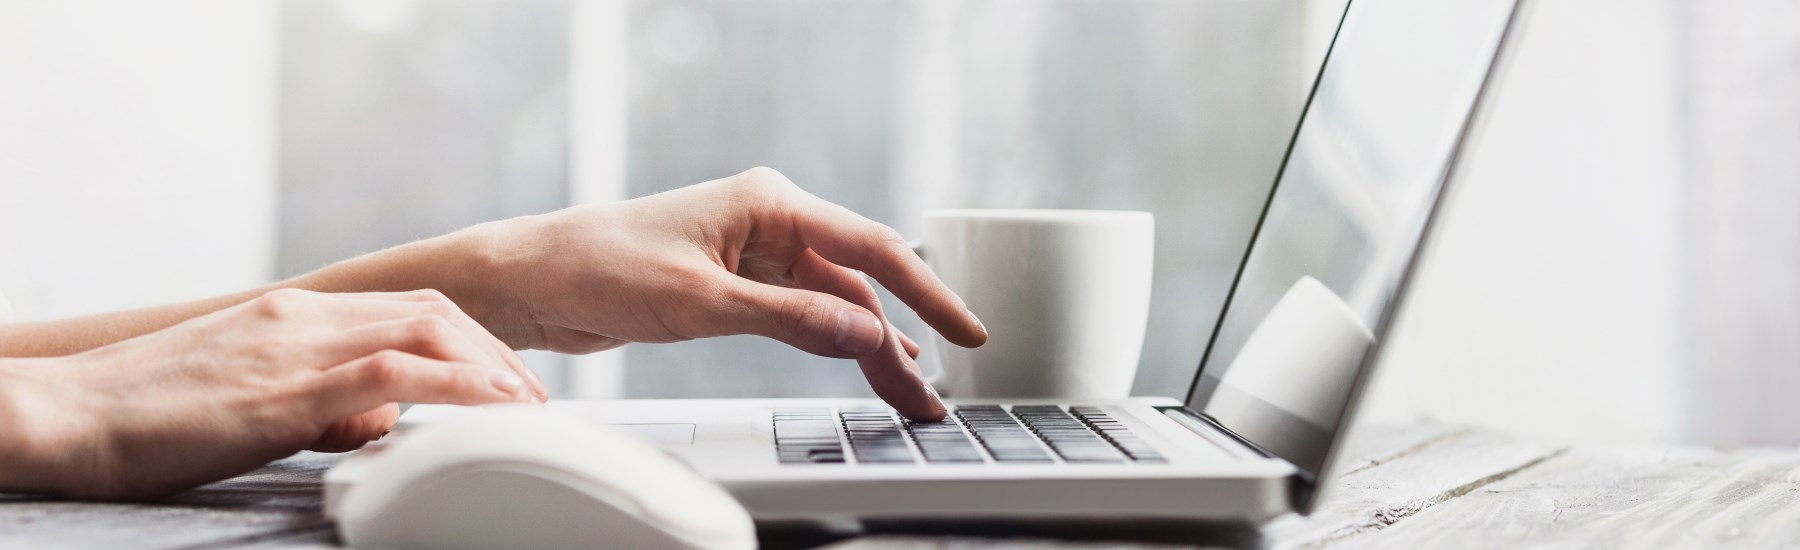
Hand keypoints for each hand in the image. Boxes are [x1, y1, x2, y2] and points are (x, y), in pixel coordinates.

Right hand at [0, 289, 538, 499]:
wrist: (66, 415)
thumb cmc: (150, 416)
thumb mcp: (251, 402)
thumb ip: (320, 404)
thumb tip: (378, 424)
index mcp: (295, 313)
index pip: (408, 309)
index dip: (471, 339)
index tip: (508, 376)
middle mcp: (303, 317)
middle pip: (432, 314)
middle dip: (496, 352)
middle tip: (533, 397)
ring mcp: (294, 348)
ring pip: (422, 333)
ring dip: (489, 367)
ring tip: (527, 406)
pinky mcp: (283, 391)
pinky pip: (389, 375)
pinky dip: (453, 387)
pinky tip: (489, 406)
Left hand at [453, 168, 986, 419]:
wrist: (535, 278)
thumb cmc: (601, 266)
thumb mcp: (703, 302)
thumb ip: (790, 320)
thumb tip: (864, 333)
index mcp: (770, 203)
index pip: (871, 248)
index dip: (926, 293)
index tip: (965, 330)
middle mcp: (769, 220)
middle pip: (858, 282)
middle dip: (898, 338)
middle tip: (931, 392)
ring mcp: (754, 251)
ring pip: (834, 303)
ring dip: (868, 346)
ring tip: (907, 393)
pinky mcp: (736, 281)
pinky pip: (804, 313)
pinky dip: (834, 341)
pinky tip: (863, 362)